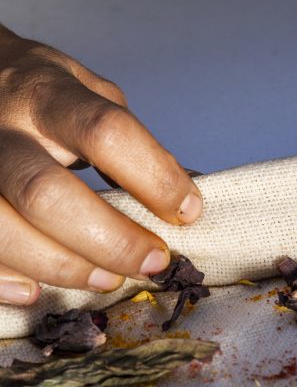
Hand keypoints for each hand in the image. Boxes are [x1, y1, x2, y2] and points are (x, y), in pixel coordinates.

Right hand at [0, 24, 202, 303]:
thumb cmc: (37, 95)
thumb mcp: (86, 93)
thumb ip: (131, 143)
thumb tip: (187, 204)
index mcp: (47, 95)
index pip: (105, 132)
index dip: (153, 177)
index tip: (188, 210)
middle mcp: (1, 130)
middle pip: (46, 194)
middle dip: (108, 240)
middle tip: (152, 262)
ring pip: (2, 230)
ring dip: (61, 267)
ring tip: (105, 280)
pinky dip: (4, 280)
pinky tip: (37, 292)